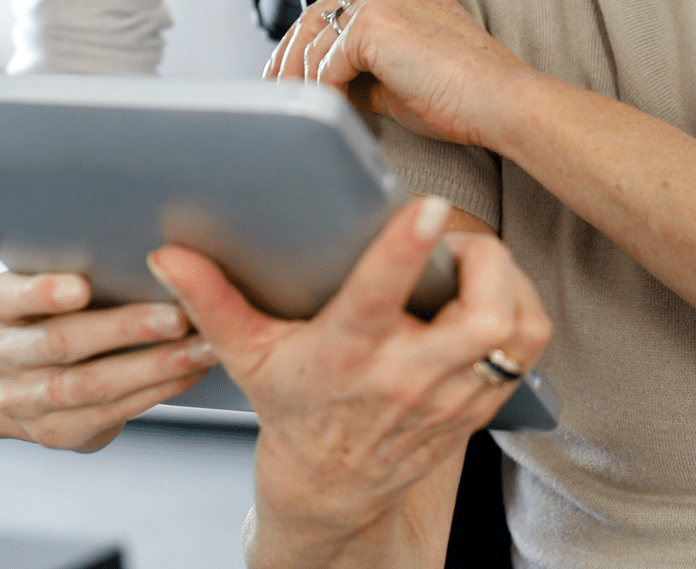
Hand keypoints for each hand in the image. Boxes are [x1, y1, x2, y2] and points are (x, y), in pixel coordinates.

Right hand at [0, 272, 218, 451]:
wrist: (23, 378)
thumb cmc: (53, 314)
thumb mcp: (48, 285)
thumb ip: (81, 268)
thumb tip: (158, 249)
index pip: (8, 296)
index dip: (43, 292)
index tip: (82, 286)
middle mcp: (1, 355)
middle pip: (62, 342)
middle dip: (127, 328)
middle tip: (179, 315)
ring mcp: (24, 401)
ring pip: (92, 384)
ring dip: (156, 365)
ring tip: (202, 346)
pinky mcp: (57, 432)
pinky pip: (113, 411)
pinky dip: (158, 390)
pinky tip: (190, 371)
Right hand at [153, 197, 550, 552]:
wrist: (332, 488)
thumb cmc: (294, 407)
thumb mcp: (247, 355)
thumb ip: (212, 300)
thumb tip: (168, 256)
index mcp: (348, 354)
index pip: (379, 299)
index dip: (404, 250)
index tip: (424, 207)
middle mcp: (408, 376)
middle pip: (480, 319)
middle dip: (482, 262)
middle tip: (454, 240)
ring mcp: (452, 394)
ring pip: (515, 330)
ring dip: (509, 284)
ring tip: (475, 264)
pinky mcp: (480, 402)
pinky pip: (527, 350)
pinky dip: (521, 311)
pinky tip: (491, 294)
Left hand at [265, 0, 535, 148]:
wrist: (502, 101)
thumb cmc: (464, 96)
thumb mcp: (400, 76)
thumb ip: (362, 69)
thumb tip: (325, 85)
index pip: (335, 6)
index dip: (305, 42)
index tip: (289, 74)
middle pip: (315, 15)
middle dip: (288, 57)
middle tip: (276, 93)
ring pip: (314, 38)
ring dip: (300, 78)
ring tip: (299, 111)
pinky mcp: (374, 22)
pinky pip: (327, 60)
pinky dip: (322, 87)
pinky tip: (329, 110)